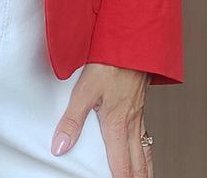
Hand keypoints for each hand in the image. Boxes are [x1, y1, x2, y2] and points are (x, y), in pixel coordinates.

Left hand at [51, 62, 152, 176]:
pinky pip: (146, 135)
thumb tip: (60, 146)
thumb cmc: (109, 63)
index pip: (120, 165)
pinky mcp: (139, 103)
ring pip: (145, 150)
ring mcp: (138, 114)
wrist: (130, 42)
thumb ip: (71, 121)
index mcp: (117, 125)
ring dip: (144, 169)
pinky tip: (142, 147)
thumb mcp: (84, 91)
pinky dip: (146, 150)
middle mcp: (131, 123)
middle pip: (138, 163)